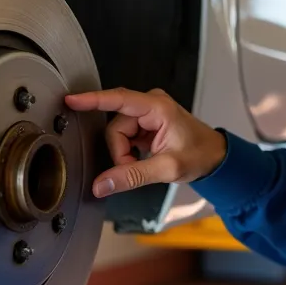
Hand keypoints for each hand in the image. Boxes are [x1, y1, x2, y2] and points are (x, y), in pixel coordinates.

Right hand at [63, 87, 227, 197]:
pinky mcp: (144, 122)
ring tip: (145, 161)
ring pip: (117, 134)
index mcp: (157, 108)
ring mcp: (146, 112)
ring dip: (124, 153)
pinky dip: (128, 151)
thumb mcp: (167, 169)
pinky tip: (143, 155)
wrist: (215, 155)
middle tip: (138, 165)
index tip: (71, 99)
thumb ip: (132, 176)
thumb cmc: (199, 155)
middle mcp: (150, 104)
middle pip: (114, 127)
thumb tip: (102, 185)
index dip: (92, 100)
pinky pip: (123, 137)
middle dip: (120, 151)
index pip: (119, 100)